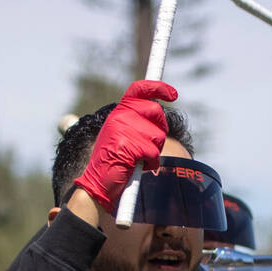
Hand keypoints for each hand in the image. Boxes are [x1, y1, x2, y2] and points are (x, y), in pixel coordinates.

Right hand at [72, 80, 177, 211]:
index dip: (159, 88)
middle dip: (160, 129)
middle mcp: (120, 117)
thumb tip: (158, 109)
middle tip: (150, 144)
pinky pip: (154, 153)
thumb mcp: (121, 134)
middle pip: (156, 111)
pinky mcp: (129, 147)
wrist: (97, 182)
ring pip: (158, 135)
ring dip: (154, 150)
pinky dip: (151, 163)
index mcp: (118, 112)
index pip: (139, 90)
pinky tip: (139, 166)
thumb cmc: (113, 161)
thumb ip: (135, 121)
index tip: (173, 93)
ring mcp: (124, 131)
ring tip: (138, 158)